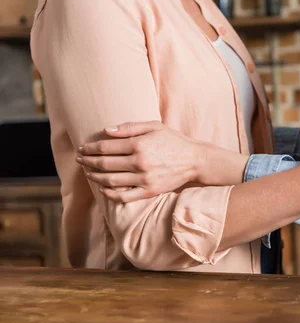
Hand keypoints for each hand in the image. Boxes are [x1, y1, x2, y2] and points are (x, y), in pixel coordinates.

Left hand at [77, 121, 248, 201]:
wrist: (195, 160)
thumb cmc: (174, 140)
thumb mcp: (154, 126)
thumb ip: (129, 128)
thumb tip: (105, 131)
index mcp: (139, 144)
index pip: (105, 147)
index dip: (90, 148)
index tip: (82, 148)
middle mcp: (140, 162)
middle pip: (104, 164)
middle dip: (88, 161)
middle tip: (80, 159)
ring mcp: (144, 179)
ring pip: (110, 181)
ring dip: (95, 177)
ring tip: (88, 173)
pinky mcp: (149, 191)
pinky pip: (124, 196)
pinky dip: (110, 193)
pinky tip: (104, 188)